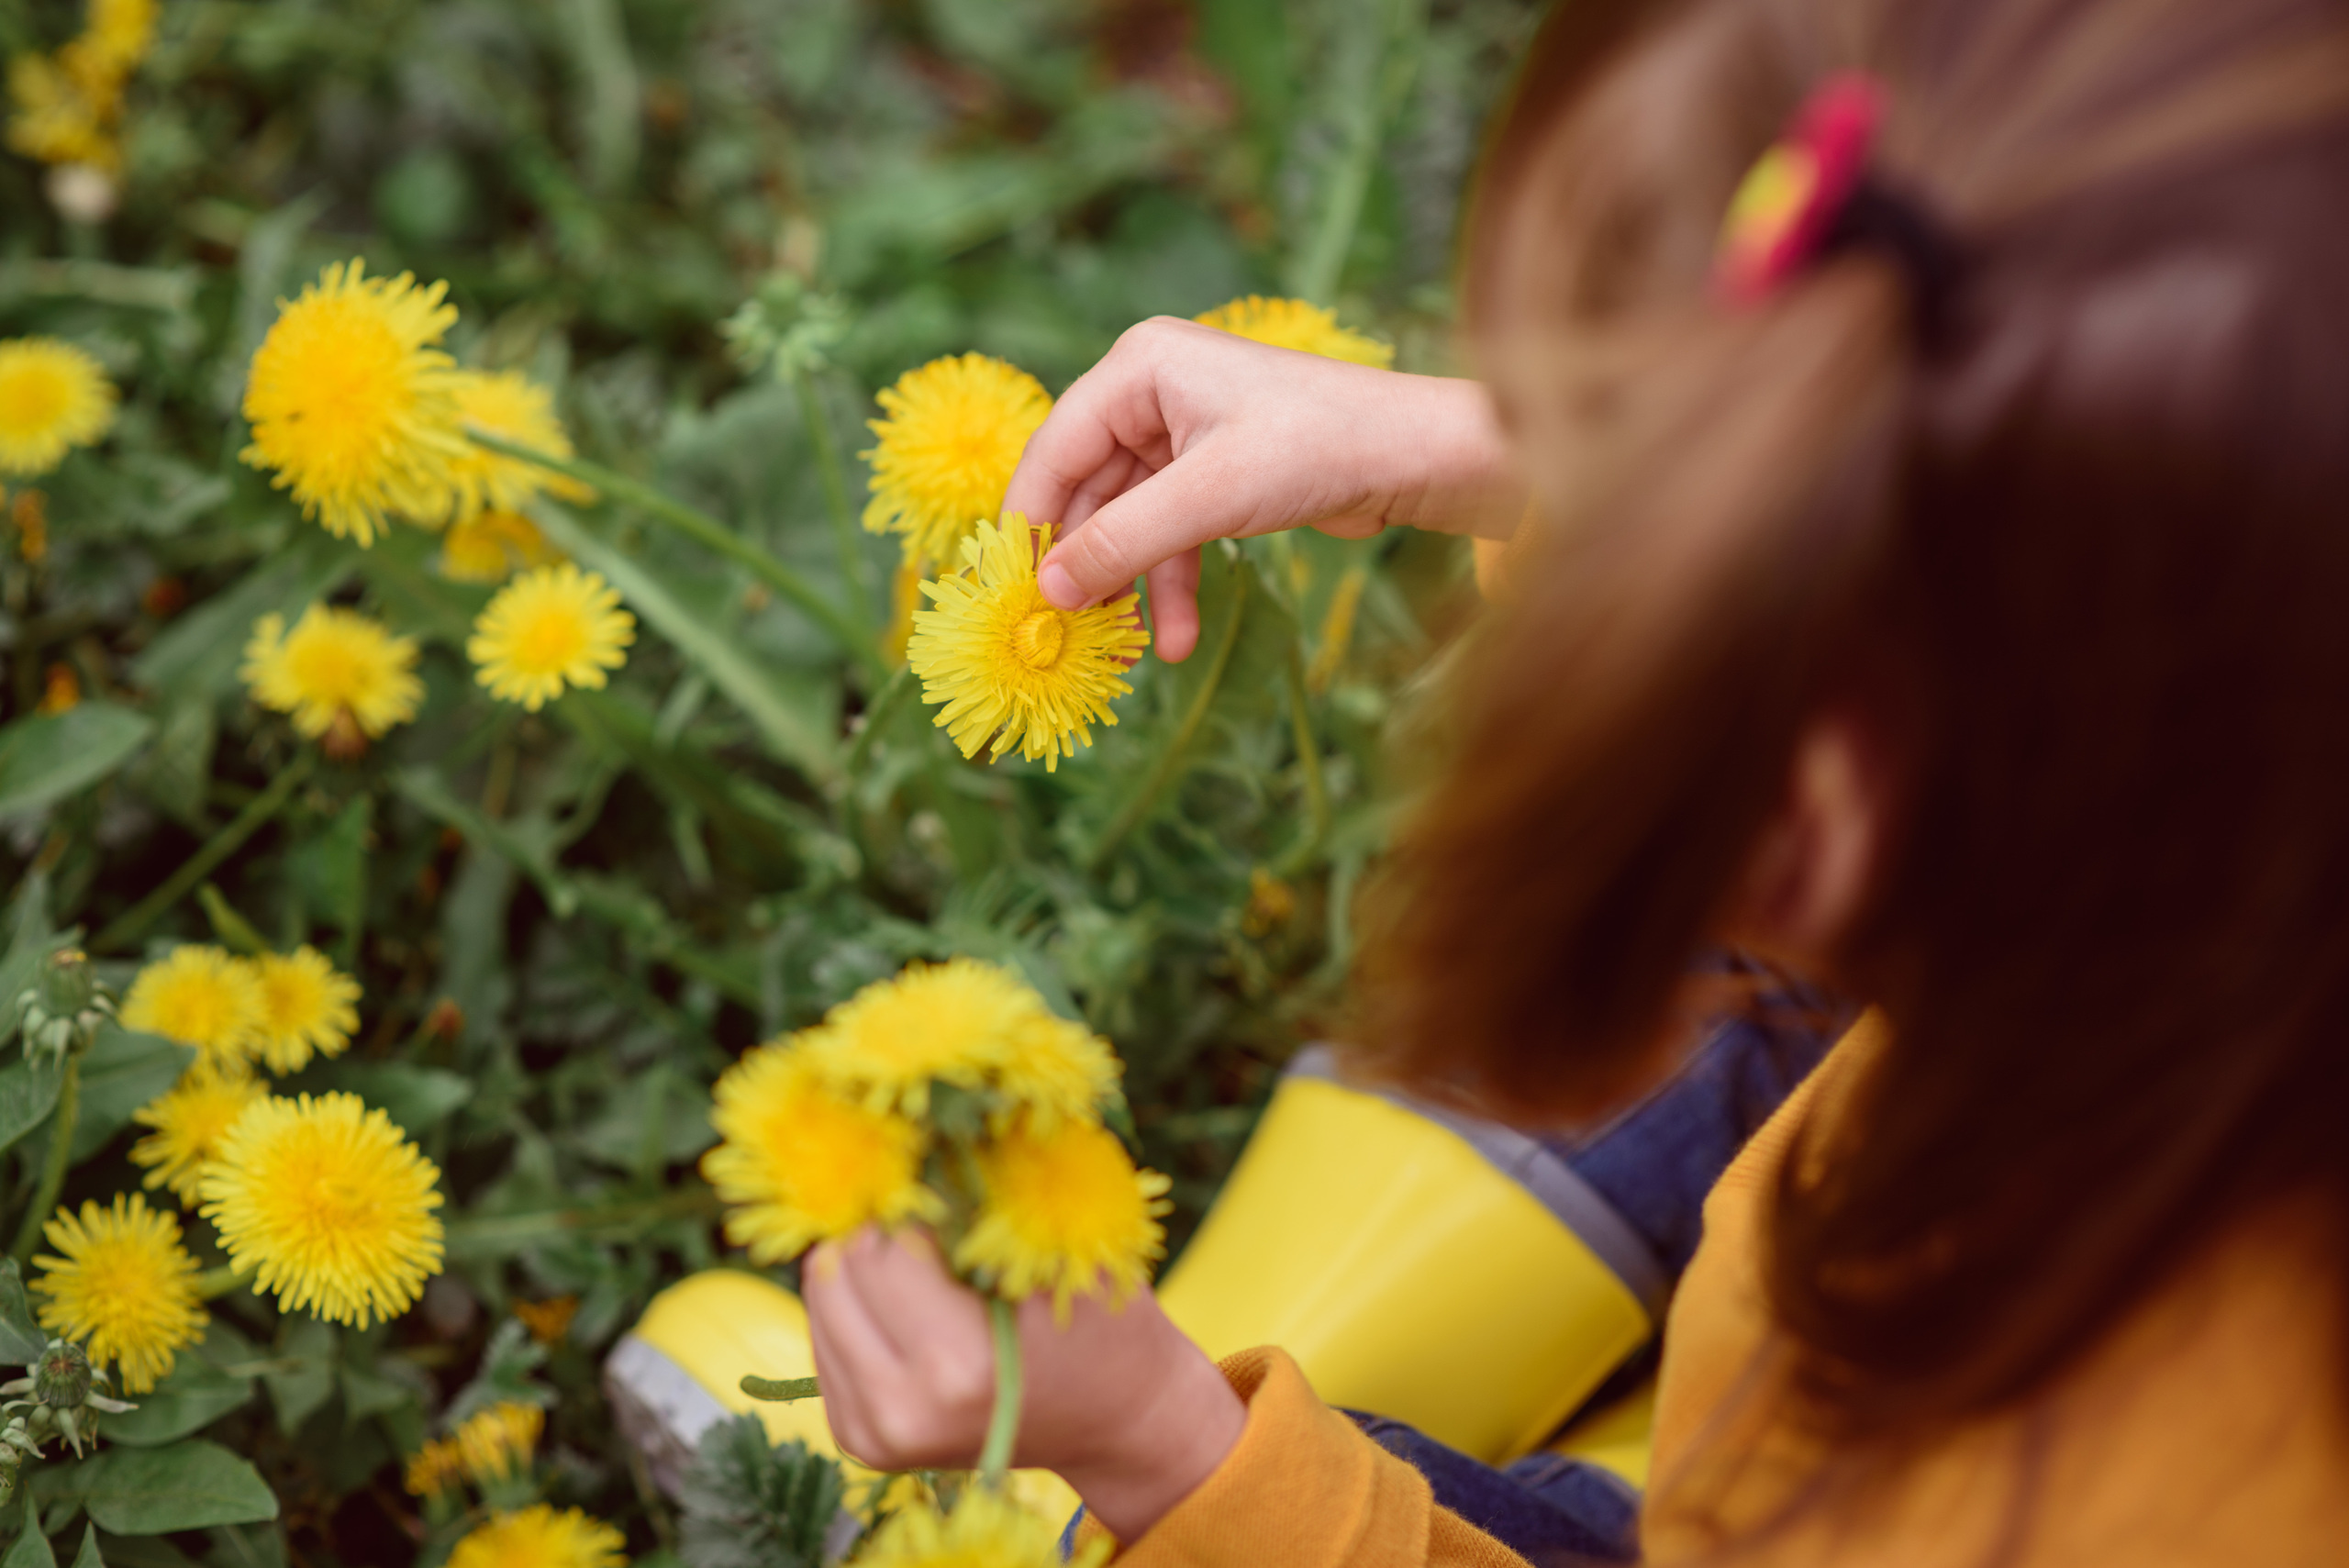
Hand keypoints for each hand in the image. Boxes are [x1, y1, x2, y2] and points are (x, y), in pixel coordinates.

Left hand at [804, 1228, 1246, 1541]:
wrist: (1116, 1422)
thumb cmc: (1103, 1323)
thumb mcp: (1063, 1249)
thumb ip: (987, 1195)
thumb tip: (913, 1134)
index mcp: (958, 1365)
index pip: (884, 1246)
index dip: (917, 1204)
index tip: (948, 1185)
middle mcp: (902, 1410)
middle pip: (837, 1272)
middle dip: (881, 1230)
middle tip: (934, 1219)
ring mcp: (876, 1434)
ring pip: (822, 1301)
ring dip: (862, 1266)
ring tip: (927, 1263)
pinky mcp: (861, 1440)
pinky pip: (826, 1340)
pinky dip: (861, 1308)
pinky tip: (914, 1307)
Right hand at [1007, 316, 1525, 660]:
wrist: (1417, 455)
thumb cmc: (1318, 447)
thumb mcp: (1209, 498)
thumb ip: (1123, 542)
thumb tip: (1050, 592)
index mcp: (1139, 367)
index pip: (1055, 448)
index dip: (1030, 522)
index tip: (1011, 590)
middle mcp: (1153, 391)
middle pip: (1089, 489)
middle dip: (1088, 565)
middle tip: (1067, 633)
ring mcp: (1184, 432)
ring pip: (1132, 520)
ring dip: (1134, 587)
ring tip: (1132, 654)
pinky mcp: (1216, 471)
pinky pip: (1172, 531)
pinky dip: (1172, 582)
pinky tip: (1179, 639)